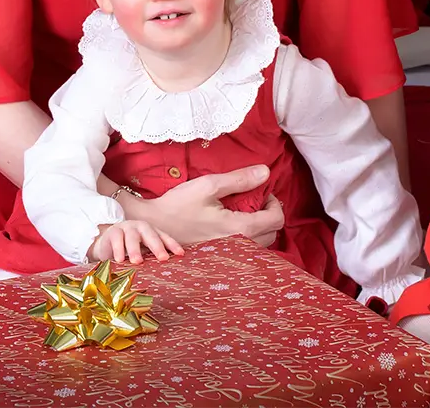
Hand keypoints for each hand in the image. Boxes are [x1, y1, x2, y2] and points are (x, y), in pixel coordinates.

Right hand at [89, 219, 183, 263]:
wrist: (105, 244)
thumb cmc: (129, 250)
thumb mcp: (142, 253)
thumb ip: (151, 258)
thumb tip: (167, 274)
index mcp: (151, 232)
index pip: (164, 237)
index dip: (172, 245)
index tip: (180, 254)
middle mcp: (141, 228)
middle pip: (151, 234)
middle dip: (157, 246)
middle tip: (163, 258)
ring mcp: (127, 228)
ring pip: (133, 237)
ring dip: (135, 249)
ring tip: (138, 262)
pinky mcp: (113, 231)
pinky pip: (117, 239)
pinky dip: (119, 249)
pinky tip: (120, 260)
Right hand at [121, 165, 284, 245]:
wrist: (153, 226)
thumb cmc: (178, 205)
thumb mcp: (208, 185)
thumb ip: (239, 179)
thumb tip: (266, 172)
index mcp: (239, 229)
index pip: (276, 219)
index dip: (275, 202)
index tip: (262, 191)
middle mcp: (238, 246)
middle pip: (272, 233)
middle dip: (269, 213)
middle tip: (254, 199)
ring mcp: (229, 255)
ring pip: (260, 243)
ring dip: (259, 225)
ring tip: (243, 209)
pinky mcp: (220, 257)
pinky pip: (246, 248)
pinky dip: (247, 235)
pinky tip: (231, 222)